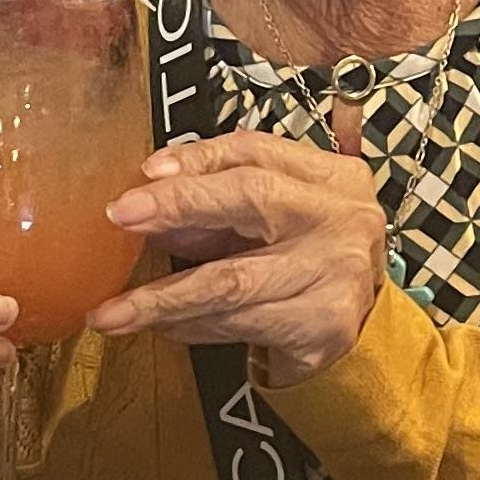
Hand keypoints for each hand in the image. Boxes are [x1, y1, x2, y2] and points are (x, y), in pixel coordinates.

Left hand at [90, 129, 387, 386]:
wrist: (362, 328)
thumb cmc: (307, 259)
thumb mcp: (274, 217)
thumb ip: (219, 202)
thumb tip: (145, 200)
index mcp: (331, 177)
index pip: (256, 151)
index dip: (196, 159)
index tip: (145, 174)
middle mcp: (342, 219)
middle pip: (253, 198)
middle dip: (179, 205)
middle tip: (122, 217)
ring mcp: (339, 274)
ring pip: (234, 279)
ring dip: (165, 295)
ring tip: (117, 309)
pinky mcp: (324, 327)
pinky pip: (239, 325)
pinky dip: (193, 327)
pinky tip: (165, 328)